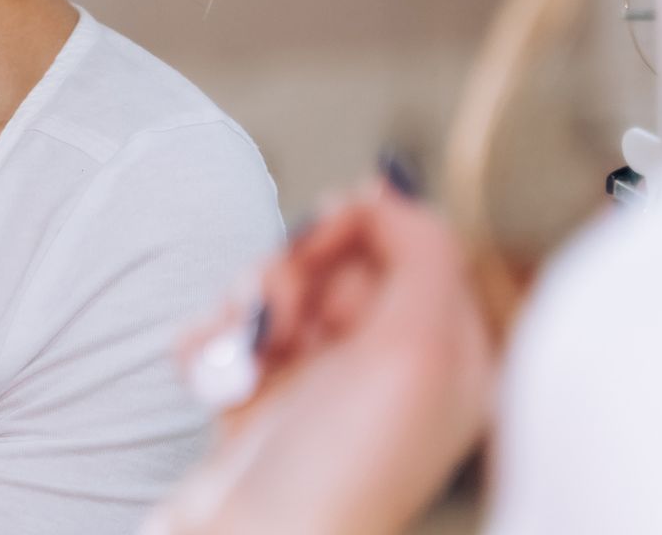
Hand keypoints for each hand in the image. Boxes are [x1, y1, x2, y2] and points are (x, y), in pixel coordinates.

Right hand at [145, 180, 495, 534]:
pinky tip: (216, 377)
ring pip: (274, 287)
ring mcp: (320, 384)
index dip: (362, 221)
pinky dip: (212, 342)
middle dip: (295, 268)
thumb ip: (424, 252)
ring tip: (251, 353)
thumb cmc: (346, 469)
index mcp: (450, 355)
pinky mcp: (257, 401)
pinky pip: (227, 332)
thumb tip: (391, 193)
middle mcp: (388, 366)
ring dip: (248, 303)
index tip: (328, 225)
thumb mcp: (419, 351)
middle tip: (287, 312)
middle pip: (337, 258)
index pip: (412, 241)